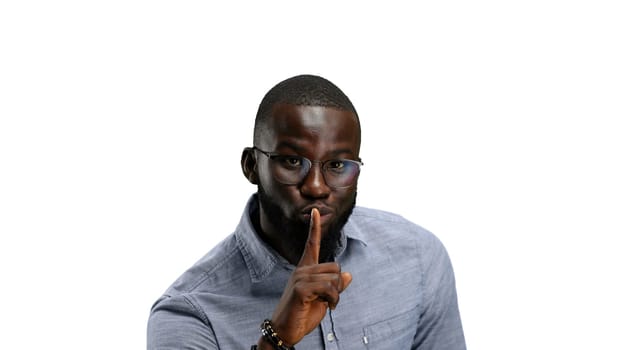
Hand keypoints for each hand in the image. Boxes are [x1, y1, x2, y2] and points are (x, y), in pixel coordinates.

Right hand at [269, 208, 352, 345]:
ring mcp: (300, 278)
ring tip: (326, 303)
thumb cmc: (303, 314)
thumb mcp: (323, 298)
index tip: (316, 210)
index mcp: (305, 269)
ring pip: (334, 277)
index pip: (312, 244)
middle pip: (335, 266)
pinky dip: (334, 299)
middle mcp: (302, 269)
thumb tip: (349, 274)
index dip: (314, 227)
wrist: (286, 330)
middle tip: (329, 299)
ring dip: (336, 294)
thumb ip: (335, 286)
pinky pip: (329, 288)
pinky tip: (328, 307)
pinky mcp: (301, 288)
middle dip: (338, 285)